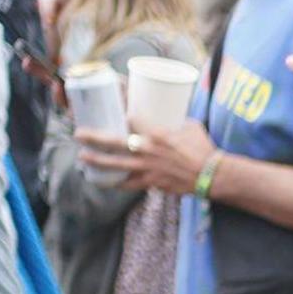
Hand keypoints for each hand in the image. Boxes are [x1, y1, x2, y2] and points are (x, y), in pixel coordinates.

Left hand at [77, 114, 215, 196]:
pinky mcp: (152, 183)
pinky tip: (104, 181)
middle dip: (94, 138)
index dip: (123, 113)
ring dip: (98, 162)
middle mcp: (148, 151)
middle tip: (79, 134)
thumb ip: (174, 122)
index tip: (117, 110)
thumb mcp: (190, 127)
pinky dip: (116, 182)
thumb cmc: (204, 149)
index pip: (133, 120)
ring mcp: (148, 169)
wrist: (213, 175)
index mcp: (157, 134)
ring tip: (83, 157)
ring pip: (117, 165)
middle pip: (115, 143)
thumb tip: (168, 117)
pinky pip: (129, 183)